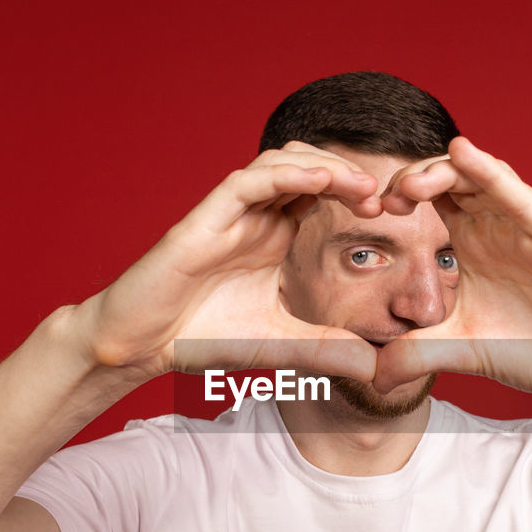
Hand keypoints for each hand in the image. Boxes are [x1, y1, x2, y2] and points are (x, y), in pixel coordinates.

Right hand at [83, 143, 383, 380]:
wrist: (142, 345)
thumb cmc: (200, 335)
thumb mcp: (279, 345)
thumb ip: (324, 350)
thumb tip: (374, 368)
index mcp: (273, 235)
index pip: (322, 195)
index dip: (356, 194)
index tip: (389, 213)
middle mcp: (255, 216)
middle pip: (308, 168)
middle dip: (348, 174)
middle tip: (382, 197)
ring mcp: (230, 213)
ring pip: (281, 162)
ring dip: (324, 167)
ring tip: (360, 185)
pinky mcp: (205, 218)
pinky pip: (249, 182)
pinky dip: (285, 174)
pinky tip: (319, 179)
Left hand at [373, 137, 531, 403]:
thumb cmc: (531, 350)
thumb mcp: (460, 351)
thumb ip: (417, 355)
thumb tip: (373, 379)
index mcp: (472, 240)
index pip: (432, 196)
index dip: (400, 193)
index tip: (371, 213)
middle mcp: (498, 224)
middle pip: (452, 177)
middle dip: (415, 178)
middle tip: (386, 199)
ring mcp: (528, 225)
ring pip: (483, 176)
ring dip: (445, 171)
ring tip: (412, 182)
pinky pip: (521, 196)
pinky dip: (491, 173)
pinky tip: (464, 155)